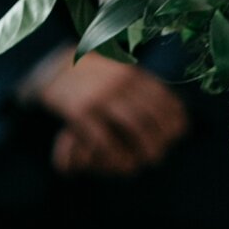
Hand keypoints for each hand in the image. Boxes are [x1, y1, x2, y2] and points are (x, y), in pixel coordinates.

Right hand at [33, 50, 188, 176]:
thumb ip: (138, 82)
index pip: (162, 96)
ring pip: (134, 125)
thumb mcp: (117, 68)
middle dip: (162, 136)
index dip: (175, 116)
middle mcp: (119, 82)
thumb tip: (168, 104)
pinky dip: (117, 154)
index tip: (180, 132)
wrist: (48, 65)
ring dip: (146, 146)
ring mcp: (100, 96)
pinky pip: (104, 137)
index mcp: (130, 72)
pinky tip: (123, 163)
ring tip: (150, 160)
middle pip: (152, 112)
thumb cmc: (88, 71)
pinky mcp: (80, 112)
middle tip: (163, 152)